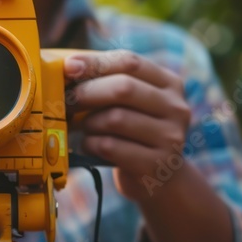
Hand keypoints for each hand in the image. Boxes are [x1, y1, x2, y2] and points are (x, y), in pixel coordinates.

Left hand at [64, 50, 192, 202]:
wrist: (159, 178)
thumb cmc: (132, 133)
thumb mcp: (129, 104)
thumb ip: (108, 83)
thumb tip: (67, 66)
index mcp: (169, 83)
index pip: (130, 62)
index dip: (95, 63)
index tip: (68, 67)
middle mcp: (176, 107)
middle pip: (123, 88)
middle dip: (86, 93)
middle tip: (65, 101)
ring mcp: (170, 137)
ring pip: (115, 118)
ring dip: (88, 123)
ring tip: (82, 128)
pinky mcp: (156, 164)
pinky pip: (110, 147)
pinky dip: (90, 144)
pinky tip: (89, 146)